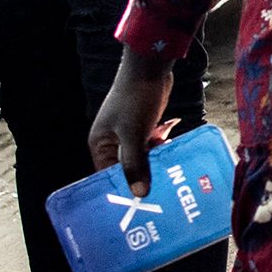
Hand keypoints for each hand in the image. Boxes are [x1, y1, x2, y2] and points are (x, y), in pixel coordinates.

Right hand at [89, 51, 174, 193]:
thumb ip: (135, 164)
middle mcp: (111, 141)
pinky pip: (151, 145)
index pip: (106, 175)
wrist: (150, 69)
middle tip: (159, 192)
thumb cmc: (135, 100)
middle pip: (125, 167)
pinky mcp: (144, 126)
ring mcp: (128, 133)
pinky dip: (160, 149)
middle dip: (141, 176)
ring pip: (141, 157)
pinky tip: (172, 155)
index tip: (138, 203)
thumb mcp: (134, 136)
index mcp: (99, 144)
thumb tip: (139, 193)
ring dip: (154, 162)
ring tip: (170, 175)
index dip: (121, 188)